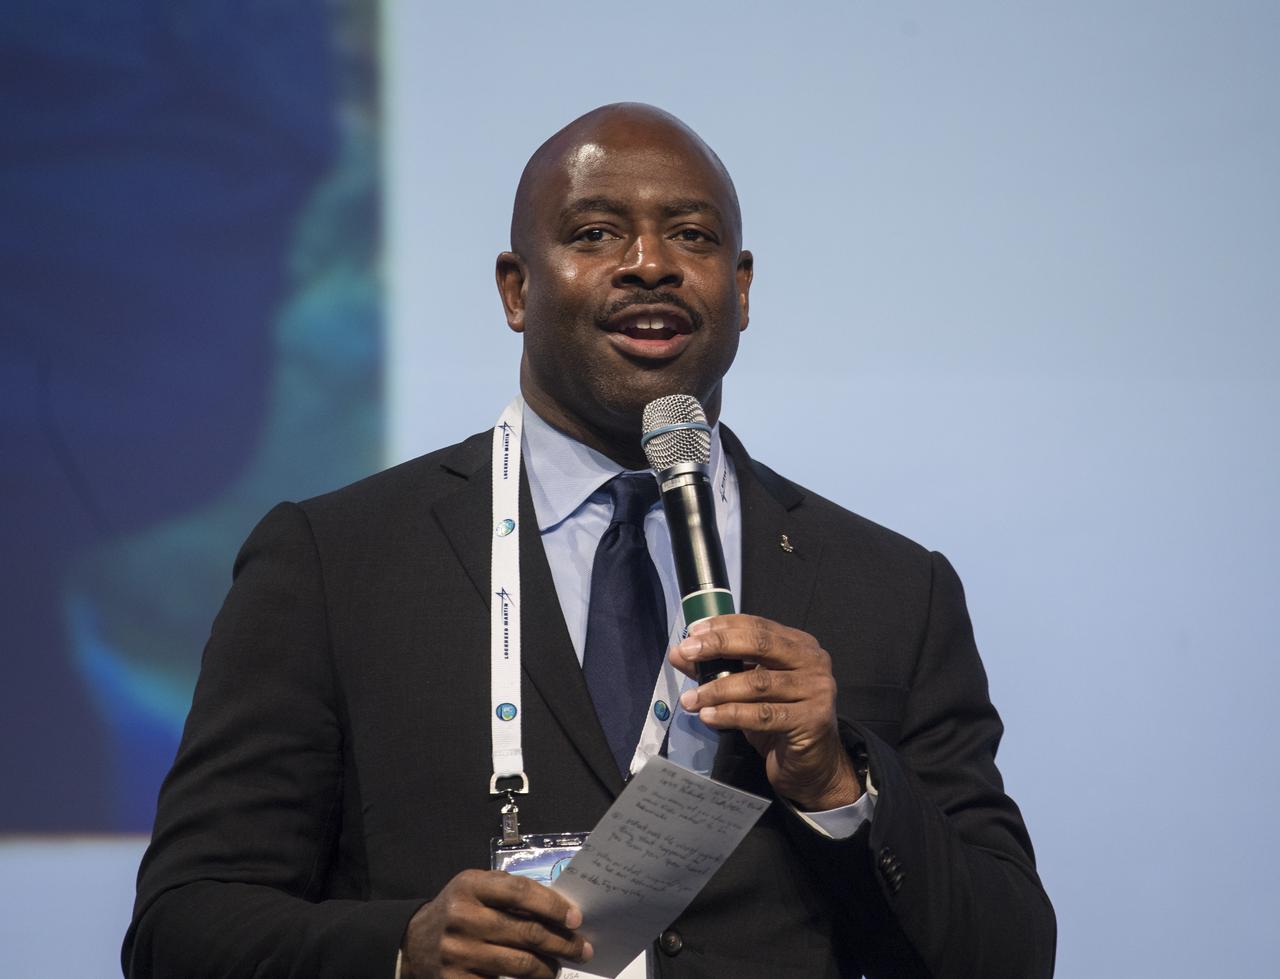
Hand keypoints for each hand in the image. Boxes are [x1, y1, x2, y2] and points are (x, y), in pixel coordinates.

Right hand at [400, 869, 591, 978]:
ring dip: (547, 968)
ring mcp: (458, 952)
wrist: (413, 941)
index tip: (575, 918)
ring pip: (519, 965)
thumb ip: (510, 894)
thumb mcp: (476, 889)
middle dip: (561, 943)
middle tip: (582, 949)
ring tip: (557, 967)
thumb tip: (560, 911)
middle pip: (526, 932)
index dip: (553, 905)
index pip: (520, 892)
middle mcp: (463, 917)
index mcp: (470, 886)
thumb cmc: (458, 909)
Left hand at [670, 614, 861, 810]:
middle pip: (760, 644)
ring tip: (690, 699)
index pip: (757, 625)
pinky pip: (764, 714)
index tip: (691, 634)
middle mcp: (812, 660)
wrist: (812, 765)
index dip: (722, 627)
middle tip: (686, 653)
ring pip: (759, 683)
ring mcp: (816, 689)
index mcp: (798, 644)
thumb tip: (678, 654)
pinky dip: (731, 714)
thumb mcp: (744, 690)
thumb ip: (716, 668)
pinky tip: (708, 717)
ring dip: (718, 689)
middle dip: (718, 646)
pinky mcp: (813, 720)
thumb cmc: (778, 721)